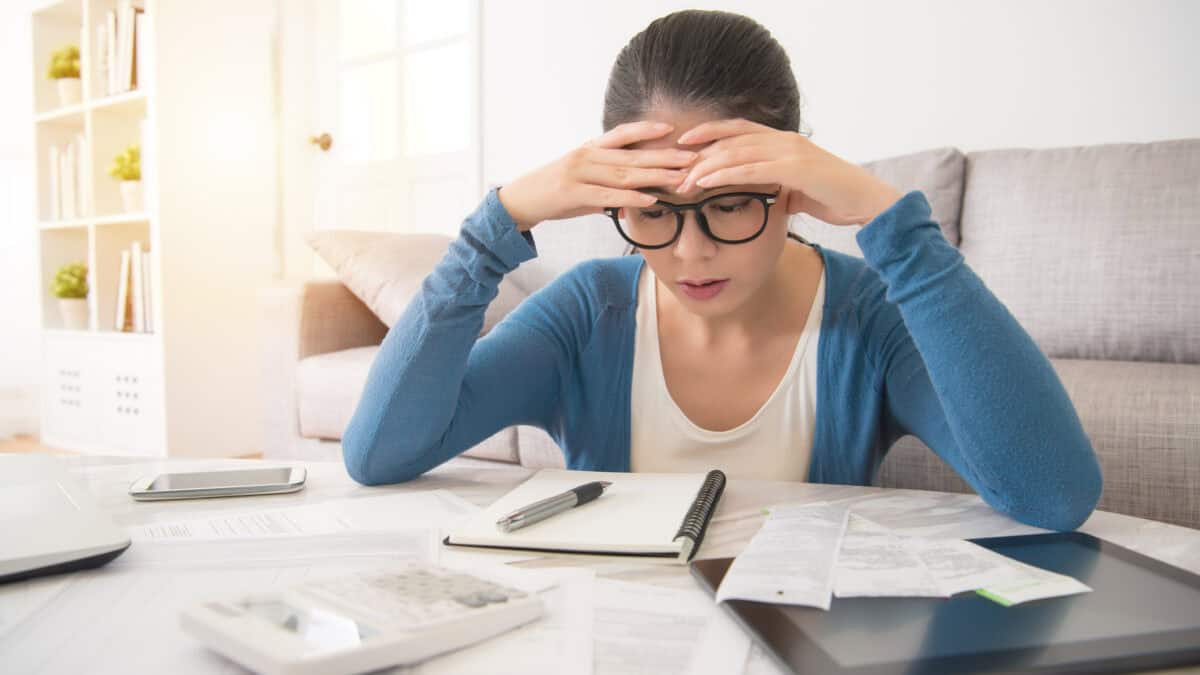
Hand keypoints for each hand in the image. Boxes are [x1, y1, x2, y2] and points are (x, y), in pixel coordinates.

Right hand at [497, 121, 697, 231]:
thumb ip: (607, 188)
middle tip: (690, 158)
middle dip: (664, 156)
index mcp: (590, 149)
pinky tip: (651, 199)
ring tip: (679, 178)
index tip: (672, 130)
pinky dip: (632, 197)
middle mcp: (586, 156)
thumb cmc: (554, 194)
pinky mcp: (573, 193)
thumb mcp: (582, 185)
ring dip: (655, 176)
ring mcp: (579, 173)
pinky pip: (608, 194)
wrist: (520, 202)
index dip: (647, 130)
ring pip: (624, 173)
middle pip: (632, 154)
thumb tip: (632, 199)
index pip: (622, 134)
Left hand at [675, 119, 903, 225]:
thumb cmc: (834, 197)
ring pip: (737, 153)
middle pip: (731, 139)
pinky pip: (752, 170)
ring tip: (682, 180)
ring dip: (706, 166)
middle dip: (699, 152)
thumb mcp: (797, 190)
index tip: (682, 142)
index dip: (709, 133)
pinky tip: (705, 183)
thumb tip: (763, 197)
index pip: (738, 129)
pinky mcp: (795, 169)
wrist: (867, 202)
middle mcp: (784, 140)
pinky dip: (724, 175)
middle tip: (673, 168)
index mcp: (783, 141)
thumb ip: (777, 187)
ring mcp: (790, 152)